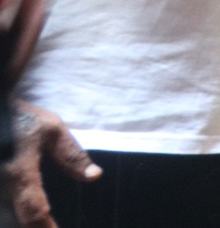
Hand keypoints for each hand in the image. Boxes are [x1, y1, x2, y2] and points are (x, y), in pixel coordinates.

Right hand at [8, 101, 99, 227]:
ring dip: (16, 219)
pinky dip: (7, 213)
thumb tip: (95, 176)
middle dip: (31, 227)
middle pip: (12, 221)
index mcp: (18, 173)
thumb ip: (71, 155)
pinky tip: (18, 213)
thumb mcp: (50, 129)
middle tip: (49, 226)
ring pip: (2, 216)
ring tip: (39, 221)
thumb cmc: (18, 118)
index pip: (34, 212)